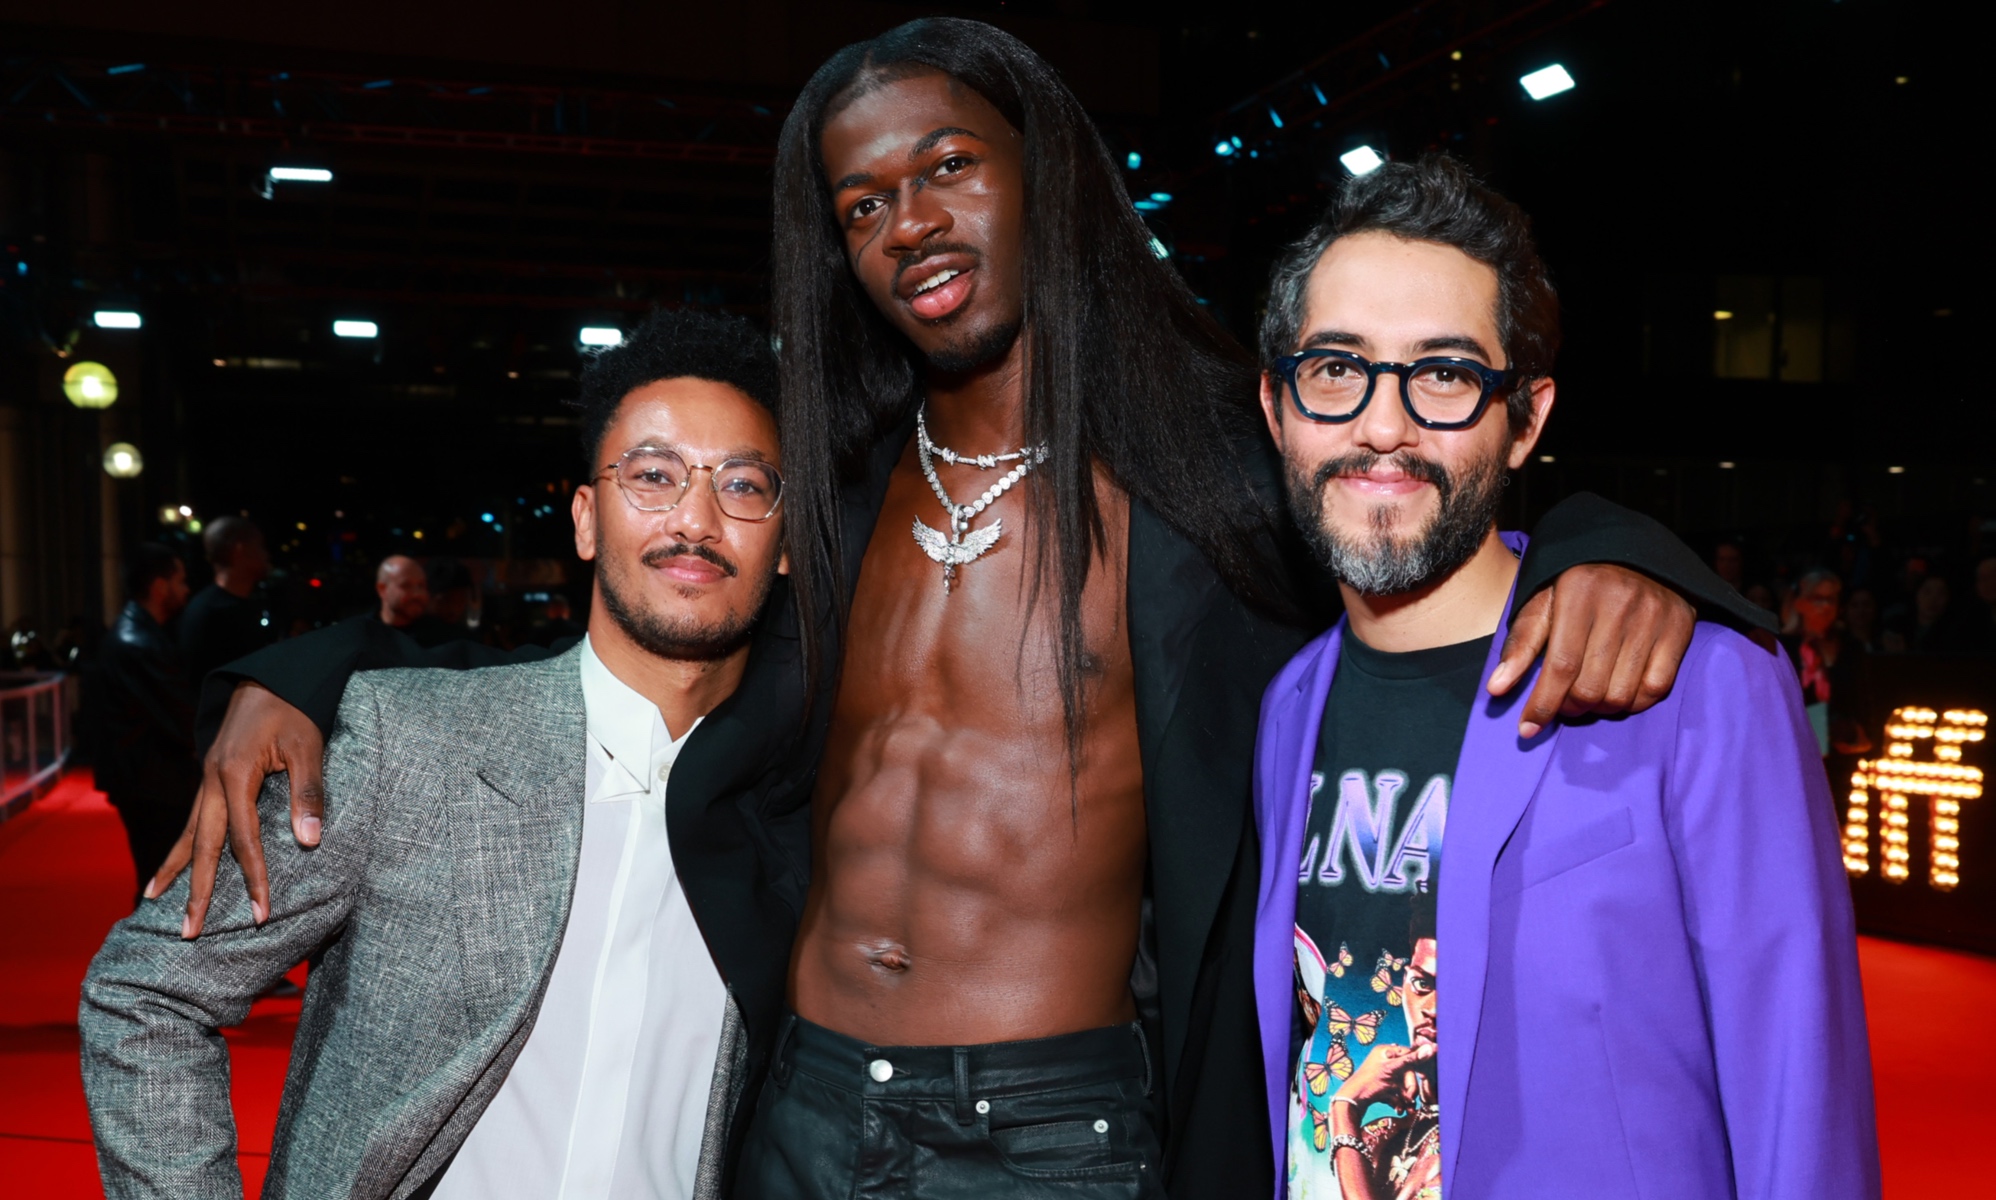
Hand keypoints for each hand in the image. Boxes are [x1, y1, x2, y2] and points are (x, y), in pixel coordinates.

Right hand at [146, 681, 323, 937]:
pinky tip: (168, 867)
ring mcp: (205, 781)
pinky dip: (179, 847)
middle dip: (197, 890)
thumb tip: (310, 841)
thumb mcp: (308, 747)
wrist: (268, 679)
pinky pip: (190, 821)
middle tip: (190, 932)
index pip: (243, 839)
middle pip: (201, 845)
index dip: (254, 877)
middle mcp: (211, 782)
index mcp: (235, 775)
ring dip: (175, 871)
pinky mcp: (207, 780)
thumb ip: (308, 793)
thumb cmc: (294, 712)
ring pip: (187, 834)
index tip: (261, 912)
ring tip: (154, 902)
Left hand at [1334, 1041, 1436, 1109]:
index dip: (1416, 1067)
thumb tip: (1432, 1048)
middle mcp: (1384, 1061)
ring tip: (1407, 1108)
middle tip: (1410, 1098)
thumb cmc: (1370, 1081)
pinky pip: (1395, 1093)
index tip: (1425, 1077)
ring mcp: (1383, 1076)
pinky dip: (1399, 1101)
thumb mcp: (1392, 1069)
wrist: (1352, 1102)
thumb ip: (1411, 1060)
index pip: (1408, 1055)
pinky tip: (1399, 1109)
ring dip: (1406, 1098)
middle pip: (1406, 1073)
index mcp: (1385, 1051)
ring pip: (1402, 1086)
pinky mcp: (1382, 1089)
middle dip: (1410, 1088)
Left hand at [1486, 564, 1695, 738]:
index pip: (1560, 666)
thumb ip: (1521, 645)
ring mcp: (1653, 616)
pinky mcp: (1679, 628)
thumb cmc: (1579, 585)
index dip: (1543, 704)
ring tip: (1590, 696)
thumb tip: (1496, 688)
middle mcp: (1619, 603)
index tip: (1527, 728)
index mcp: (1578, 591)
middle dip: (1571, 707)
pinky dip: (1634, 701)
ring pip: (1621, 693)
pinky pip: (1656, 688)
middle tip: (1564, 703)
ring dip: (1600, 708)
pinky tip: (1620, 691)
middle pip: (1590, 686)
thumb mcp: (1544, 603)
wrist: (1636, 553)